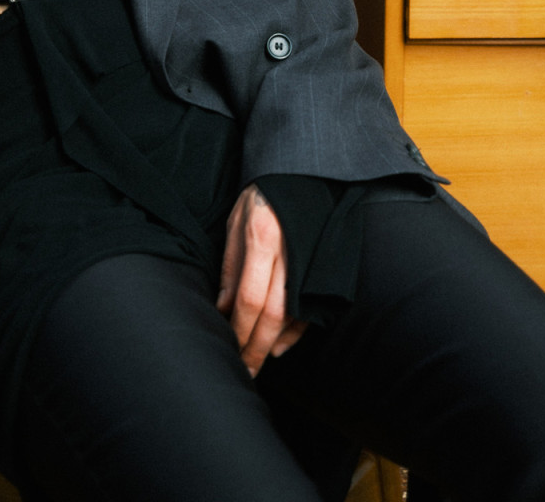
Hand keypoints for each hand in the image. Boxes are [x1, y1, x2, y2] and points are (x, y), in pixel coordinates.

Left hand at [216, 183, 307, 374]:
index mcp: (263, 236)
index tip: (228, 347)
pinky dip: (295, 332)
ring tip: (257, 362)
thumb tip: (222, 308)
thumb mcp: (236, 221)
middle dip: (255, 347)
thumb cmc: (262, 195)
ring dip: (274, 344)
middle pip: (273, 314)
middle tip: (243, 370)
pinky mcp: (323, 268)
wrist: (303, 174)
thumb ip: (231, 265)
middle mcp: (289, 252)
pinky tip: (279, 346)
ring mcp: (310, 262)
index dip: (239, 328)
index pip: (249, 297)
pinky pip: (310, 308)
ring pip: (294, 315)